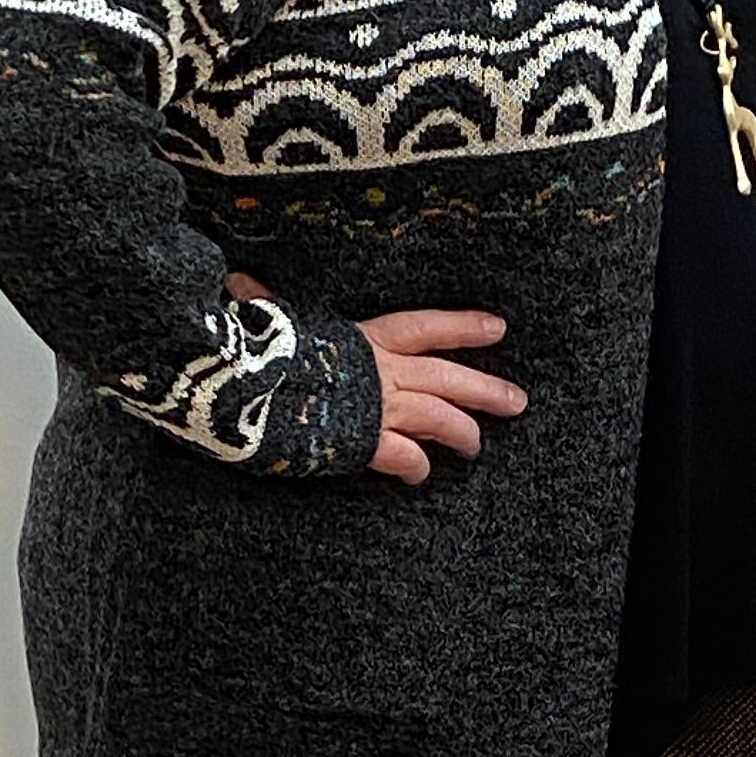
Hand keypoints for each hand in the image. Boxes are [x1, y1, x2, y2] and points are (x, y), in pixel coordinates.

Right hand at [224, 274, 524, 486]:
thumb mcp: (265, 320)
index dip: (462, 326)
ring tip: (476, 447)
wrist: (243, 385)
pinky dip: (416, 466)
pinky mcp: (365, 442)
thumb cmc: (252, 349)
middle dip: (486, 388)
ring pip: (439, 418)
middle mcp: (380, 371)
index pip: (425, 327)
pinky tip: (421, 474)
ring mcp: (377, 407)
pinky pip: (405, 457)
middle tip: (518, 401)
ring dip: (462, 433)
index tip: (498, 328)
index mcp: (363, 337)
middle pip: (447, 377)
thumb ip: (262, 305)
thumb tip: (237, 282)